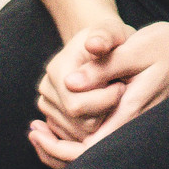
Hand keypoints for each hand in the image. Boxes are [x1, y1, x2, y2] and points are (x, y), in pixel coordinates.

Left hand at [28, 13, 168, 168]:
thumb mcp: (136, 48)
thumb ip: (103, 66)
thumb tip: (69, 82)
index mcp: (131, 110)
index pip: (90, 149)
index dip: (58, 148)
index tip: (37, 134)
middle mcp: (135, 124)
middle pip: (90, 158)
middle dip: (56, 150)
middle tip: (33, 132)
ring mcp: (138, 123)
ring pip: (97, 150)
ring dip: (66, 143)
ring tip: (40, 129)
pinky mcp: (138, 118)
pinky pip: (106, 139)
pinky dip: (81, 136)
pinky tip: (67, 122)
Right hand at [33, 21, 133, 150]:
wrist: (97, 44)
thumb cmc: (110, 38)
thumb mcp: (112, 31)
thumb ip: (105, 37)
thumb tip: (94, 45)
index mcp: (58, 70)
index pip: (77, 105)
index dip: (106, 101)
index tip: (122, 85)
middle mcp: (47, 89)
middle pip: (78, 123)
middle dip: (106, 112)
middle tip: (120, 92)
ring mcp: (48, 105)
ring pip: (79, 133)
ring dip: (102, 121)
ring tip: (113, 97)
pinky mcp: (54, 116)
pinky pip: (76, 137)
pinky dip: (95, 130)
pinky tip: (107, 111)